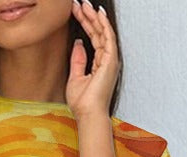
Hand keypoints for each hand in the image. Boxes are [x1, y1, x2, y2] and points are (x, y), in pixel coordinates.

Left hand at [67, 0, 118, 119]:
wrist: (88, 114)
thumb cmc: (83, 103)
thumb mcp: (75, 77)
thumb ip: (78, 59)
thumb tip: (78, 43)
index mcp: (99, 64)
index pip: (92, 38)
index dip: (84, 23)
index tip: (75, 12)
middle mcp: (106, 60)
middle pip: (97, 32)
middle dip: (88, 16)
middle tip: (78, 3)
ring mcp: (110, 60)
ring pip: (103, 32)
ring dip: (94, 17)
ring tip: (84, 4)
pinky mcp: (110, 61)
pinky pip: (108, 38)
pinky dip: (104, 25)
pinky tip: (98, 14)